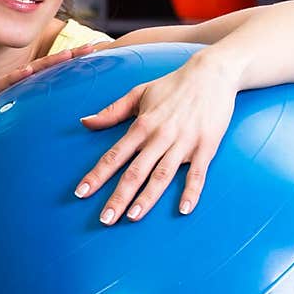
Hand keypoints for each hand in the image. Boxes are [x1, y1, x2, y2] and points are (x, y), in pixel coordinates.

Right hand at [0, 45, 97, 155]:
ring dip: (48, 65)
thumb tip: (44, 145)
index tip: (91, 60)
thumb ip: (18, 131)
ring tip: (72, 55)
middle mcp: (4, 91)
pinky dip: (13, 79)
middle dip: (68, 59)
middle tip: (95, 48)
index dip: (67, 68)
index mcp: (13, 99)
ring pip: (24, 76)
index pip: (45, 79)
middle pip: (41, 71)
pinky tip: (28, 71)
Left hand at [74, 51, 237, 222]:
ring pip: (161, 175)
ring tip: (133, 217)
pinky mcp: (205, 147)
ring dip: (147, 198)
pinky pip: (197, 174)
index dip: (97, 175)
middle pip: (135, 172)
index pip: (114, 155)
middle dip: (118, 197)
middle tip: (105, 220)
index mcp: (142, 126)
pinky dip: (191, 192)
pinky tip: (183, 210)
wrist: (212, 73)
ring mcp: (183, 143)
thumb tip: (84, 122)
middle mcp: (160, 136)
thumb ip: (111, 111)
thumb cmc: (173, 85)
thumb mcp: (138, 93)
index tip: (81, 193)